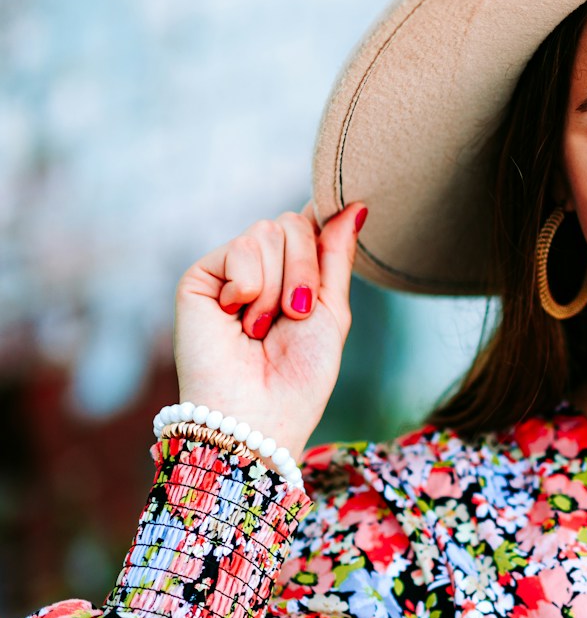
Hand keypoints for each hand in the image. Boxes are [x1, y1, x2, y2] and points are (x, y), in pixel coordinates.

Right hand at [172, 201, 366, 460]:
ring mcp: (229, 271)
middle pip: (293, 223)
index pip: (311, 224)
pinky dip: (250, 286)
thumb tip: (356, 204)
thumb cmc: (300, 374)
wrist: (259, 413)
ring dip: (279, 285)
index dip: (324, 222)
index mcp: (294, 274)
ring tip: (262, 327)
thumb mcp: (332, 309)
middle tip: (296, 315)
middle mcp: (261, 267)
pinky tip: (237, 320)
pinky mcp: (200, 278)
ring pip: (268, 231)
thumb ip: (337, 254)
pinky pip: (241, 247)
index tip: (346, 213)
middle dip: (306, 271)